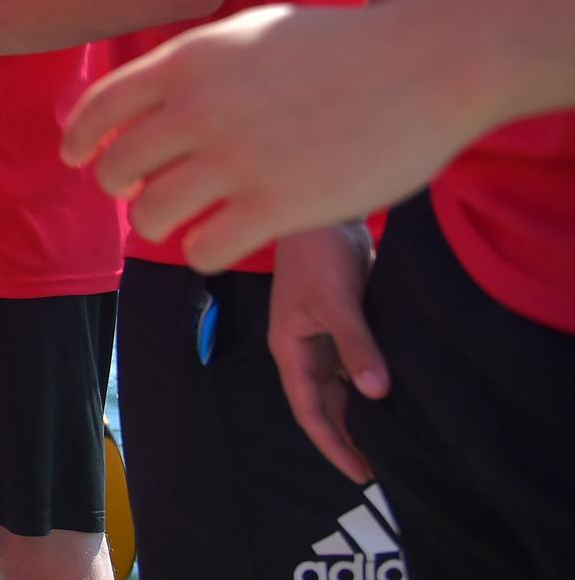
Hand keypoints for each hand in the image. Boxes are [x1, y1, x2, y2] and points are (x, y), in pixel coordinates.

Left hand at [61, 3, 466, 270]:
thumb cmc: (341, 47)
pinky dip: (203, 250)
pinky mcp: (274, 207)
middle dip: (122, 188)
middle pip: (116, 169)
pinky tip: (223, 239)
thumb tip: (145, 106)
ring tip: (184, 221)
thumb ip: (194, 68)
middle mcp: (199, 109)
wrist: (425, 66)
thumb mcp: (249, 34)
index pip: (99, 109)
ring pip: (150, 216)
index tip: (78, 159)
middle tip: (145, 195)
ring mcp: (235, 159)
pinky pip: (202, 250)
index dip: (80, 140)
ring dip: (158, 225)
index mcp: (187, 61)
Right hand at [269, 225, 388, 483]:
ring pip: (339, 385)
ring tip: (392, 439)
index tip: (361, 474)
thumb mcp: (338, 302)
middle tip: (384, 468)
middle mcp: (302, 347)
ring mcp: (320, 334)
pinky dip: (369, 383)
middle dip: (349, 436)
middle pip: (324, 403)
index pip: (309, 410)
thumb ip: (357, 346)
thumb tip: (378, 393)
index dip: (333, 444)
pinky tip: (393, 394)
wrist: (325, 211)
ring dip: (360, 411)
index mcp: (290, 347)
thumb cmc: (319, 253)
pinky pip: (353, 363)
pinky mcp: (341, 321)